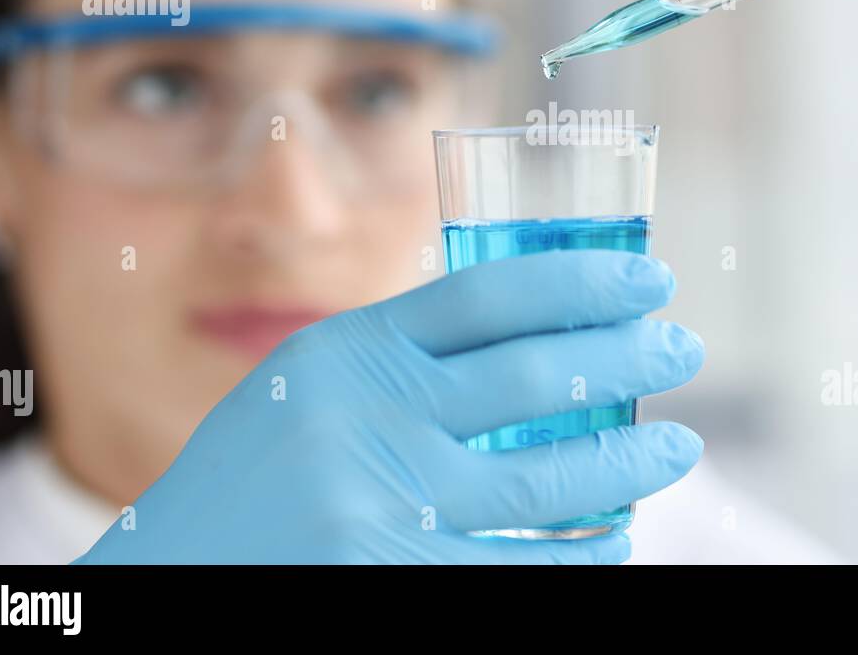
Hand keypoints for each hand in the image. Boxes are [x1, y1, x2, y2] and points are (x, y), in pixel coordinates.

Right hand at [73, 249, 703, 562]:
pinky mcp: (396, 578)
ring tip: (677, 448)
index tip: (647, 279)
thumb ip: (406, 358)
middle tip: (683, 348)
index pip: (491, 294)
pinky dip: (582, 552)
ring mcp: (382, 506)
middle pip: (533, 376)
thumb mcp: (311, 386)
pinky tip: (617, 535)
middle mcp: (368, 418)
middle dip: (627, 357)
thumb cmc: (256, 473)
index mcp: (349, 350)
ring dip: (628, 460)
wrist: (175, 573)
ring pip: (544, 480)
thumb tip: (539, 335)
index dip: (583, 281)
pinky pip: (521, 568)